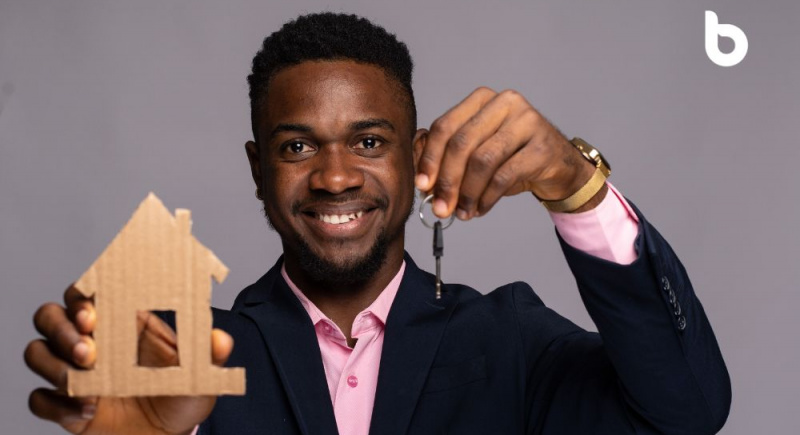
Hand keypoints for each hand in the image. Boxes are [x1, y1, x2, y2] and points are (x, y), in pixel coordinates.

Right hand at [25, 285, 233, 434]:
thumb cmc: (182, 395)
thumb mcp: (202, 374)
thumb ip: (210, 354)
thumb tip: (220, 339)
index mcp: (122, 321)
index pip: (87, 292)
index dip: (81, 296)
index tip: (92, 314)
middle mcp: (92, 341)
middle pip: (49, 316)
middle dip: (61, 329)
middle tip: (88, 351)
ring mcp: (75, 372)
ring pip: (36, 352)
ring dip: (54, 366)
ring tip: (89, 387)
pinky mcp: (65, 405)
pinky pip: (39, 398)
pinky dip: (55, 404)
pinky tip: (85, 413)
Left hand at [413, 87, 603, 218]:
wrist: (557, 165)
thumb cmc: (511, 158)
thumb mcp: (475, 154)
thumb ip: (445, 158)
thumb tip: (421, 179)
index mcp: (481, 99)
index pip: (445, 126)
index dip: (429, 158)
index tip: (422, 185)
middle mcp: (504, 103)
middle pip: (462, 143)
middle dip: (447, 180)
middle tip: (440, 207)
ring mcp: (526, 121)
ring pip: (483, 160)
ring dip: (467, 192)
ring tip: (462, 211)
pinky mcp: (541, 146)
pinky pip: (504, 175)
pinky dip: (487, 197)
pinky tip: (480, 207)